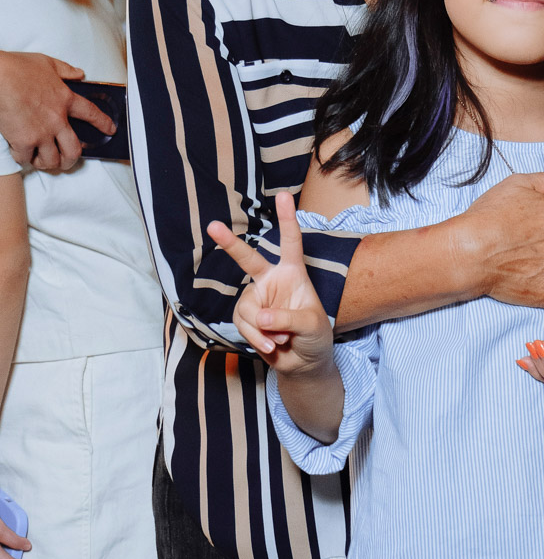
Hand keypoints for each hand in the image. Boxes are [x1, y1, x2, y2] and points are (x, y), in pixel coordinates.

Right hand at [0, 52, 114, 170]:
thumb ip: (65, 70)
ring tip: (42, 161)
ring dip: (48, 163)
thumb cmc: (18, 68)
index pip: (91, 114)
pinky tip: (21, 154)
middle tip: (67, 162)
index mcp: (65, 99)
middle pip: (74, 150)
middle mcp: (57, 120)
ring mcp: (41, 132)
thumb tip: (79, 73)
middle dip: (72, 160)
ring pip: (52, 160)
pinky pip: (27, 158)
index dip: (103, 123)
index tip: (110, 130)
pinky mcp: (23, 141)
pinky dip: (24, 159)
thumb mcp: (47, 63)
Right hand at [207, 192, 332, 374]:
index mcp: (293, 273)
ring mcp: (257, 299)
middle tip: (213, 226)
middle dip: (230, 244)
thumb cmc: (315, 337)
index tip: (284, 195)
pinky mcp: (247, 319)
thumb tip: (262, 316)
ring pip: (247, 308)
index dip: (287, 219)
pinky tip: (272, 346)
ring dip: (262, 328)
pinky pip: (243, 325)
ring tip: (281, 339)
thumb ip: (289, 318)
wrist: (304, 363)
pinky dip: (257, 338)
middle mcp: (272, 281)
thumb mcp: (312, 325)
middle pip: (248, 260)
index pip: (291, 243)